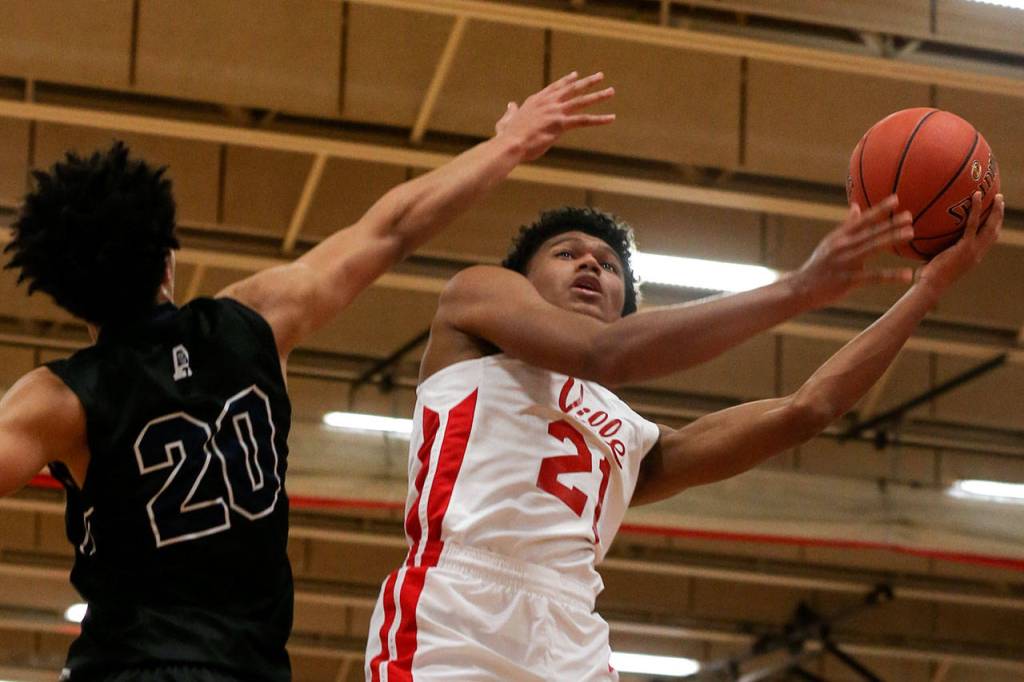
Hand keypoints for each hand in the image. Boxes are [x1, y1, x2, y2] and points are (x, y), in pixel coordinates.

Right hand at [494, 71, 614, 161]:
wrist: (510, 143)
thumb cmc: (507, 136)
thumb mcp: (506, 120)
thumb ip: (510, 111)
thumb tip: (510, 105)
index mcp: (536, 101)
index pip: (555, 87)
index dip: (566, 81)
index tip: (576, 75)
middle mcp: (548, 102)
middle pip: (572, 89)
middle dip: (587, 82)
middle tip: (600, 76)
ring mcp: (555, 112)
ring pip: (582, 101)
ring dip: (598, 96)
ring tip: (611, 91)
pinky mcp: (561, 124)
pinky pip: (584, 120)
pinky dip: (599, 119)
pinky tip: (611, 118)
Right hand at [791, 194, 914, 308]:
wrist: (800, 288)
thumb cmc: (819, 265)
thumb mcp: (829, 243)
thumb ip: (847, 226)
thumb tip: (857, 206)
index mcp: (839, 237)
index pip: (861, 220)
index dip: (879, 210)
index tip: (896, 199)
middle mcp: (842, 246)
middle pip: (870, 232)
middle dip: (890, 223)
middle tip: (909, 216)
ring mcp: (844, 263)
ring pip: (872, 248)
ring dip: (891, 239)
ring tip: (910, 233)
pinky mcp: (847, 280)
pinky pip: (873, 277)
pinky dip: (890, 276)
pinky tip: (907, 275)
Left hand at [916, 191, 1003, 297]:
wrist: (930, 286)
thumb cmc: (927, 277)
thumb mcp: (936, 261)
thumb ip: (936, 250)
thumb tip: (924, 239)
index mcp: (973, 257)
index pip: (989, 241)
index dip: (994, 227)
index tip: (995, 216)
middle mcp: (978, 253)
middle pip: (995, 231)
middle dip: (999, 215)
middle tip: (1000, 200)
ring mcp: (974, 250)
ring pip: (991, 226)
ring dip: (996, 210)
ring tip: (997, 195)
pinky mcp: (965, 246)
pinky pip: (973, 223)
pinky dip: (977, 208)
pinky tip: (976, 196)